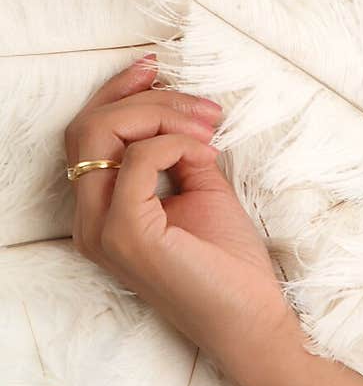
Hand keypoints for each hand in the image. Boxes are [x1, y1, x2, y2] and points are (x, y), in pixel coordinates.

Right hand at [63, 54, 292, 382]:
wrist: (253, 319)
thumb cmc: (230, 264)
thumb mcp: (202, 188)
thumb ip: (180, 151)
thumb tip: (181, 112)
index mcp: (104, 212)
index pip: (86, 135)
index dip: (117, 92)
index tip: (156, 66)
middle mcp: (91, 222)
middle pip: (87, 127)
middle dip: (144, 98)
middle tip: (202, 107)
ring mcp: (103, 230)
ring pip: (101, 135)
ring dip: (160, 115)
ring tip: (208, 127)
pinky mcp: (128, 235)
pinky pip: (138, 160)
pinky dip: (175, 144)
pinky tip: (206, 156)